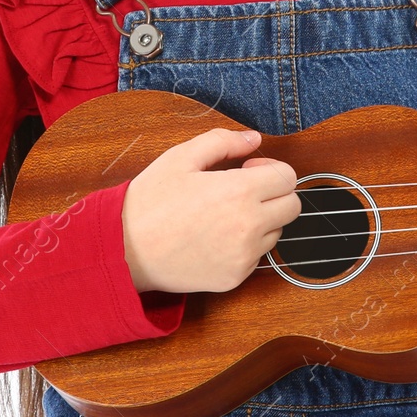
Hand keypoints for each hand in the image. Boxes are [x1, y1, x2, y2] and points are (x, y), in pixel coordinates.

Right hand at [120, 127, 302, 292]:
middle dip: (274, 193)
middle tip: (244, 190)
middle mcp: (248, 226)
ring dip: (262, 220)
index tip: (249, 170)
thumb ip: (223, 141)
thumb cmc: (149, 202)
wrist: (124, 251)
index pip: (289, 178)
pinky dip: (246, 245)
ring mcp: (243, 256)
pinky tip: (216, 236)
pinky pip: (257, 256)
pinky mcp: (235, 278)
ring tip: (225, 215)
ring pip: (277, 232)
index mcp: (239, 192)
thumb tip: (253, 139)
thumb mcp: (181, 157)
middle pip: (292, 206)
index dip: (272, 169)